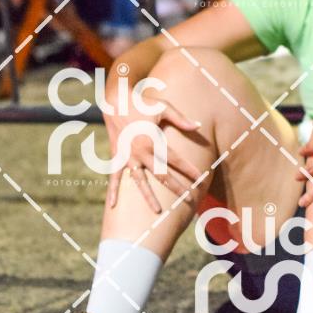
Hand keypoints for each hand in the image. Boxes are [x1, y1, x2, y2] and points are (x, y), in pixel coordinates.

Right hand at [106, 93, 201, 213]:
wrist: (116, 101)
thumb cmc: (142, 103)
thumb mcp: (163, 107)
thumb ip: (180, 118)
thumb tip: (197, 126)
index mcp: (152, 140)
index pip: (175, 159)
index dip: (188, 169)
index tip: (200, 178)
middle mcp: (139, 152)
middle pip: (161, 175)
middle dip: (176, 187)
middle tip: (188, 199)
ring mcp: (127, 157)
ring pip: (140, 182)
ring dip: (148, 197)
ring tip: (158, 212)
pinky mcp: (117, 157)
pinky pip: (114, 177)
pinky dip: (113, 191)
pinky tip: (112, 206)